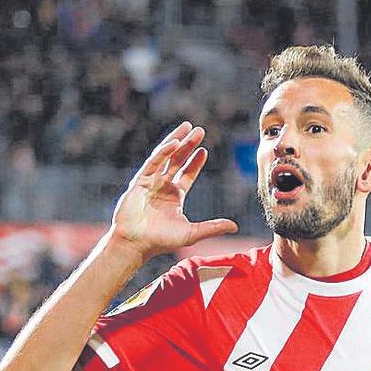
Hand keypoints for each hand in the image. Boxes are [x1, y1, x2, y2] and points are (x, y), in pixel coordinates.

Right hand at [108, 121, 237, 259]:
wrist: (136, 243)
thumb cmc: (161, 241)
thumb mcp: (192, 233)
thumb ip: (212, 227)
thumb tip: (235, 226)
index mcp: (175, 196)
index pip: (187, 174)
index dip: (195, 162)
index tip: (204, 149)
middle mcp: (163, 186)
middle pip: (177, 160)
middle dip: (188, 145)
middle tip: (199, 130)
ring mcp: (150, 182)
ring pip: (165, 156)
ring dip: (176, 141)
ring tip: (187, 127)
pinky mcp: (139, 182)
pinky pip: (153, 163)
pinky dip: (163, 152)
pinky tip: (174, 143)